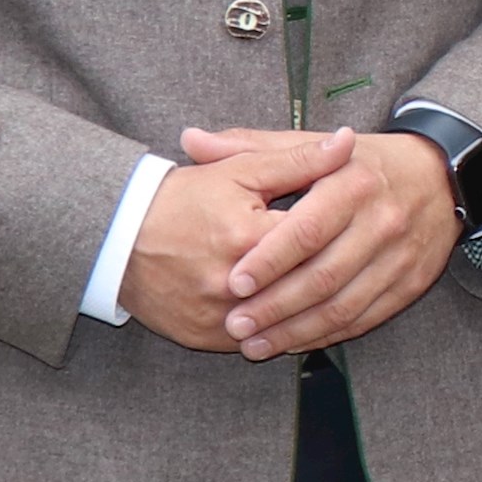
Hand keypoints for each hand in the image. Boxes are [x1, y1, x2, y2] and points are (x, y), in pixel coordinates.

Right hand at [117, 131, 358, 349]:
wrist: (116, 239)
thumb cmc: (182, 198)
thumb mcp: (240, 170)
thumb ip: (298, 159)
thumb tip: (347, 141)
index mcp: (247, 237)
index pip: (316, 239)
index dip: (345, 229)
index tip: (363, 222)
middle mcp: (233, 284)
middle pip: (306, 284)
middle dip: (339, 271)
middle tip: (365, 260)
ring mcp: (218, 317)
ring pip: (286, 321)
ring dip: (316, 309)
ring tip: (343, 290)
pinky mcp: (205, 339)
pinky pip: (255, 340)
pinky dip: (281, 331)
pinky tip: (306, 317)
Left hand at [176, 125, 457, 358]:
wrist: (441, 176)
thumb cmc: (363, 162)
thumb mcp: (311, 142)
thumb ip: (250, 146)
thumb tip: (191, 142)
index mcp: (353, 182)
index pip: (308, 229)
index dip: (269, 260)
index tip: (232, 282)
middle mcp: (382, 220)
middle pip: (324, 274)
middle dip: (275, 305)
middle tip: (234, 324)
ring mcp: (400, 255)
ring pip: (344, 304)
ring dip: (296, 330)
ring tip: (254, 344)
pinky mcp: (411, 282)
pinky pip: (365, 317)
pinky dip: (327, 335)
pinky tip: (294, 342)